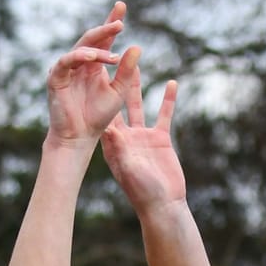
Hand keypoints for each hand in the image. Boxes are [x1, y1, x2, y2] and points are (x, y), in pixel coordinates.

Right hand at [45, 5, 128, 148]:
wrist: (80, 137)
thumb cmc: (97, 117)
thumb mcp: (118, 92)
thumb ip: (126, 71)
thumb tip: (137, 46)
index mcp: (94, 65)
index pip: (104, 39)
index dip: (111, 23)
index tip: (121, 6)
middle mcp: (80, 63)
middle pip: (91, 38)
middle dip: (105, 28)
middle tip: (120, 22)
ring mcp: (66, 69)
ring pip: (81, 48)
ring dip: (97, 47)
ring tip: (112, 53)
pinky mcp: (56, 78)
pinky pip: (66, 61)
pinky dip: (79, 56)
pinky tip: (92, 57)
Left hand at [101, 51, 186, 213]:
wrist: (164, 205)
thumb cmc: (143, 192)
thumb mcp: (129, 169)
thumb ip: (120, 150)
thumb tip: (108, 130)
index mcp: (113, 143)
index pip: (103, 112)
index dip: (97, 93)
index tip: (93, 73)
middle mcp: (126, 136)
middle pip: (117, 102)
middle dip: (115, 81)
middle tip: (110, 59)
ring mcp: (143, 136)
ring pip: (139, 104)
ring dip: (137, 85)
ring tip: (136, 63)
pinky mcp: (161, 139)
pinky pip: (165, 115)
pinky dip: (168, 99)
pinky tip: (171, 83)